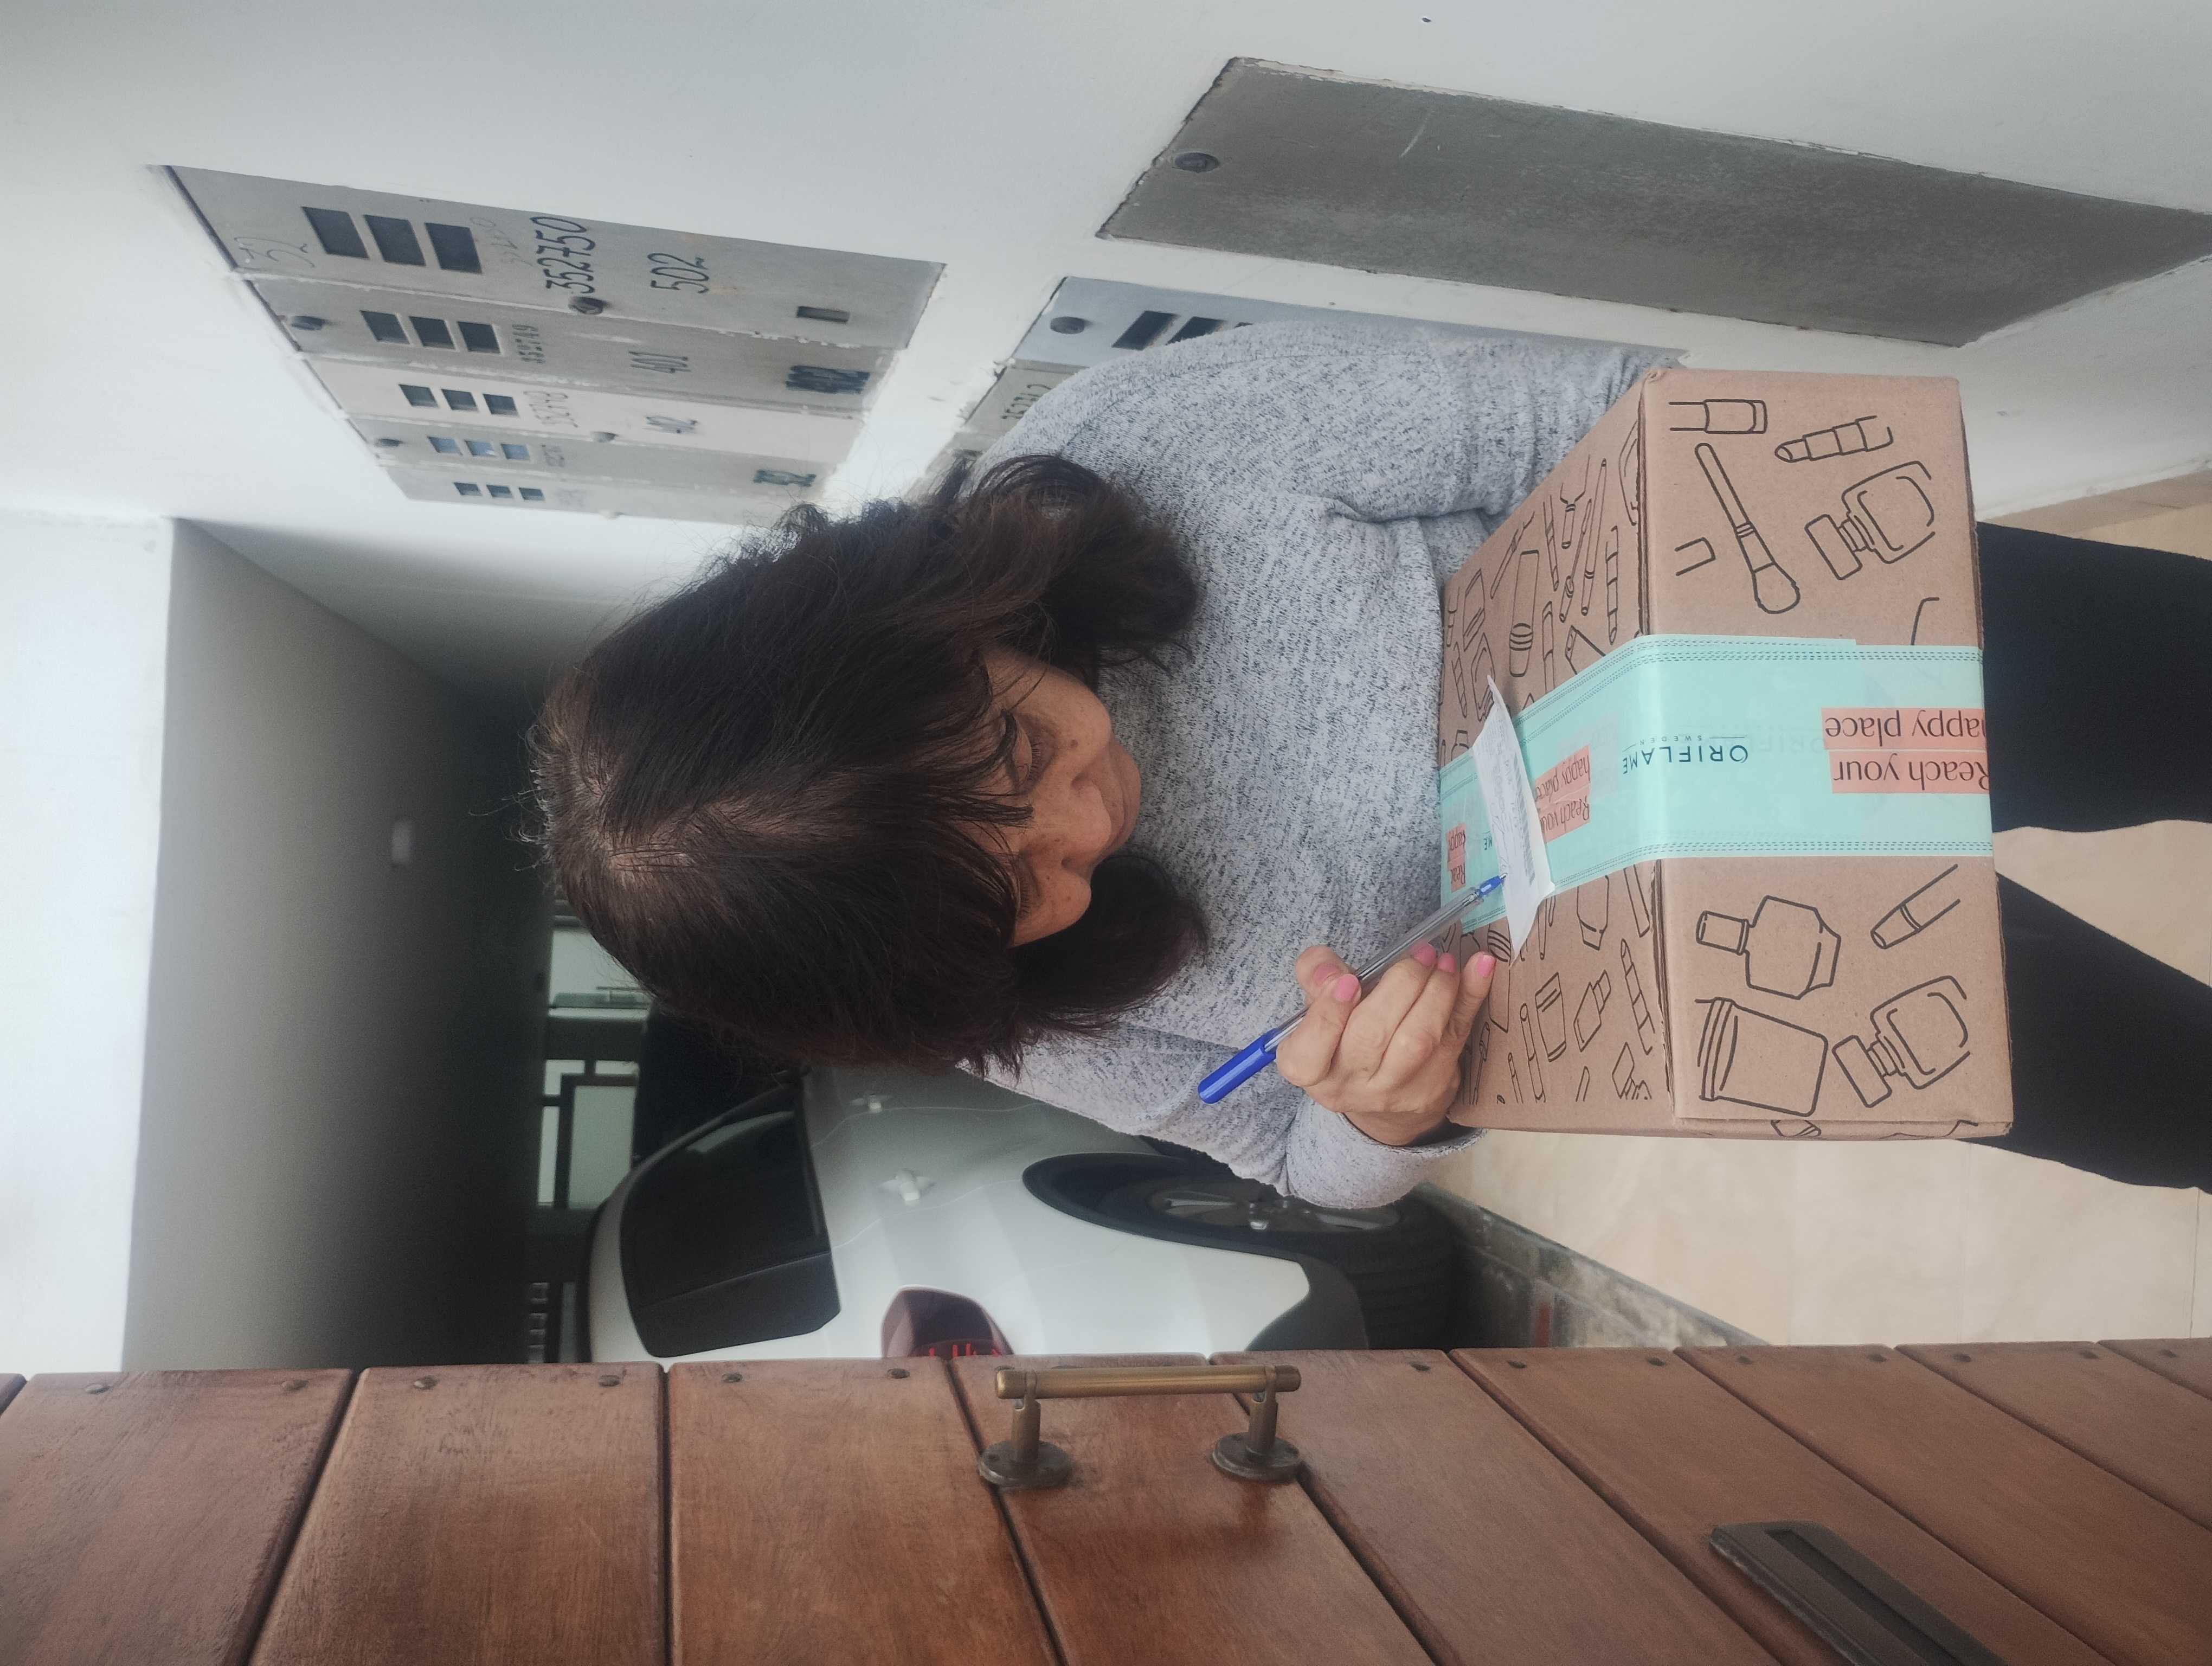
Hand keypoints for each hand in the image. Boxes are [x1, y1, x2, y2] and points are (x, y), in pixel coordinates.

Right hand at [1276, 942, 1497, 1145]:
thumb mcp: (1318, 1007)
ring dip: (1436, 993)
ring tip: (1443, 961)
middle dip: (1398, 987)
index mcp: (1309, 1067)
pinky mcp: (1436, 1084)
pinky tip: (1481, 966)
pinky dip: (1472, 997)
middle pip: (1371, 1037)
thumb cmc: (1344, 1037)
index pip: (1309, 1050)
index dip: (1328, 1014)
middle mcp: (1349, 1086)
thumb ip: (1316, 977)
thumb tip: (1332, 972)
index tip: (1348, 981)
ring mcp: (1395, 1090)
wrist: (1381, 1094)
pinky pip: (1456, 1034)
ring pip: (1418, 1041)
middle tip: (1419, 953)